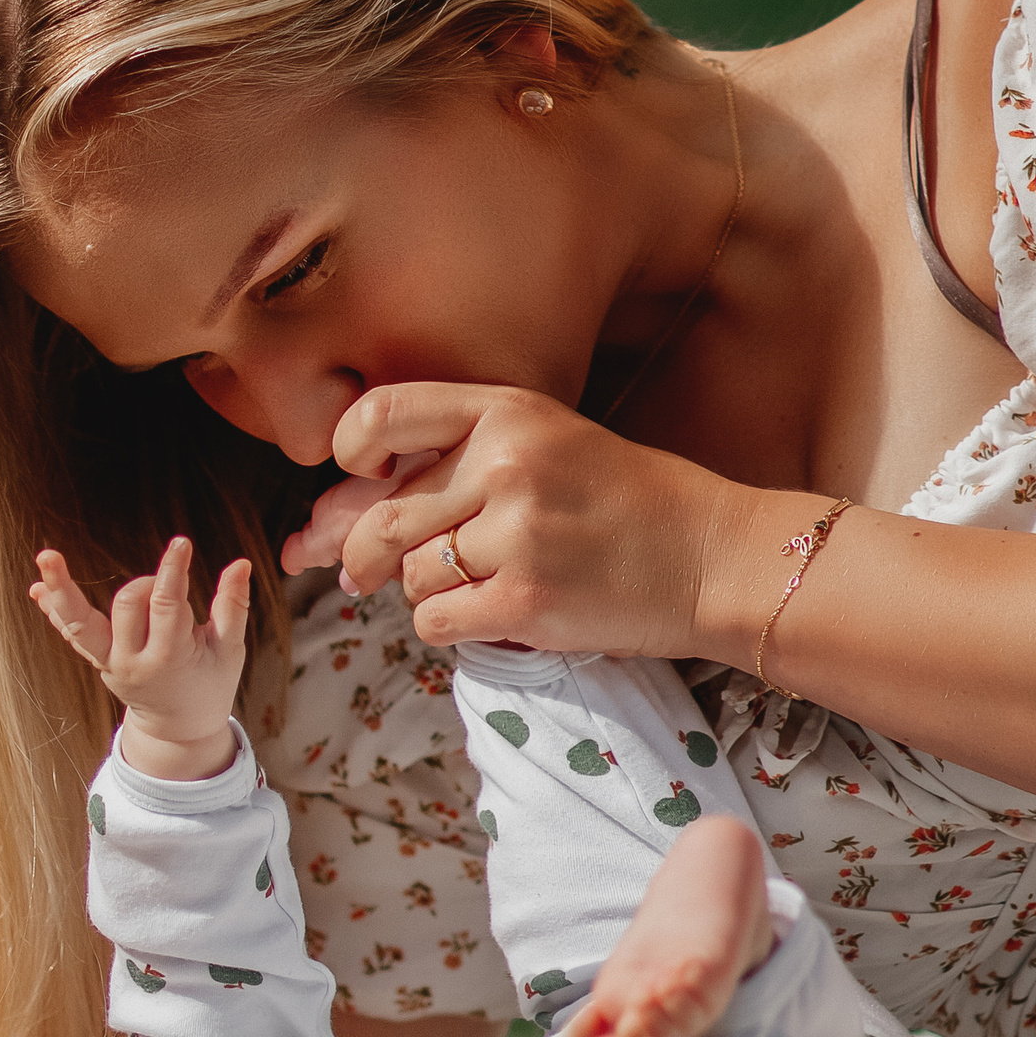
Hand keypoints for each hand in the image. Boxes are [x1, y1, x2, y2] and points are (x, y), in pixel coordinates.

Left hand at [30, 534, 252, 781]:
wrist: (178, 729)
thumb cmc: (210, 684)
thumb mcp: (230, 651)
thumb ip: (233, 607)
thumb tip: (241, 563)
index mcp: (171, 660)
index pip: (169, 607)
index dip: (174, 572)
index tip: (181, 543)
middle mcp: (133, 662)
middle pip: (128, 606)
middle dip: (149, 583)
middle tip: (169, 585)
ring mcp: (109, 662)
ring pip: (80, 623)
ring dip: (62, 589)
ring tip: (47, 556)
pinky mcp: (96, 659)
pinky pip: (71, 633)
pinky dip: (54, 610)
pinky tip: (36, 587)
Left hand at [328, 384, 720, 659]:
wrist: (710, 555)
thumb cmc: (623, 502)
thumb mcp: (544, 445)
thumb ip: (450, 463)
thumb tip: (325, 517)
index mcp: (507, 411)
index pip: (380, 415)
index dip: (349, 451)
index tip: (357, 478)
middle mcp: (506, 464)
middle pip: (381, 517)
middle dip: (356, 553)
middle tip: (355, 574)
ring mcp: (517, 534)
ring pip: (407, 574)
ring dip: (420, 590)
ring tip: (471, 584)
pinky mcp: (525, 602)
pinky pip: (433, 620)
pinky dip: (446, 626)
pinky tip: (488, 614)